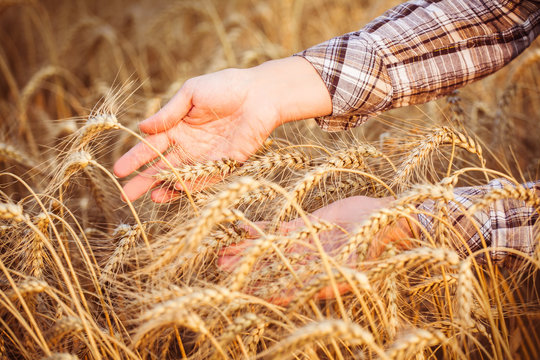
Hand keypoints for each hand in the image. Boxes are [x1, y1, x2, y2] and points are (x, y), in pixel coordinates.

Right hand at [113, 57, 331, 201]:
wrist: (260, 95)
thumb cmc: (226, 87)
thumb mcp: (191, 93)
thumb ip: (169, 112)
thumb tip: (142, 128)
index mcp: (179, 125)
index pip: (153, 145)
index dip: (136, 157)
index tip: (118, 169)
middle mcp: (190, 144)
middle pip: (163, 165)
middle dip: (144, 179)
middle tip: (125, 195)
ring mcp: (207, 156)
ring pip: (181, 176)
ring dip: (164, 188)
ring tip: (148, 199)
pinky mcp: (225, 164)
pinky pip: (204, 178)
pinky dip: (189, 186)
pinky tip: (174, 192)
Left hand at [218, 196, 417, 304]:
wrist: (387, 219)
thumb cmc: (377, 244)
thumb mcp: (355, 265)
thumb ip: (328, 277)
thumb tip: (297, 293)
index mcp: (319, 280)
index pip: (284, 289)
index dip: (261, 290)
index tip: (239, 291)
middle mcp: (308, 265)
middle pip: (271, 269)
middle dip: (246, 269)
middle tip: (221, 268)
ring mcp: (305, 244)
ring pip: (270, 249)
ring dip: (247, 249)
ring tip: (223, 251)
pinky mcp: (306, 224)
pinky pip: (279, 228)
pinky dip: (261, 228)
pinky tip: (242, 227)